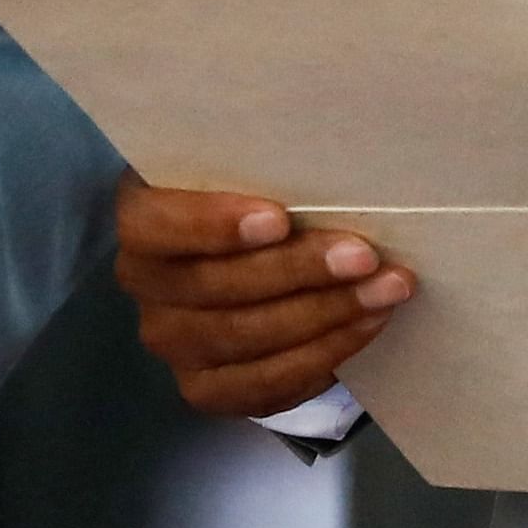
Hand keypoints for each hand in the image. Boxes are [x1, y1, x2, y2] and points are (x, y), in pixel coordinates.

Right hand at [117, 175, 413, 417]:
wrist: (250, 265)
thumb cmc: (249, 201)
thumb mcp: (242, 172)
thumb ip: (259, 166)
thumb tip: (315, 138)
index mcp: (142, 223)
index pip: (156, 227)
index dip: (213, 226)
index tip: (279, 219)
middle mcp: (144, 287)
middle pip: (215, 288)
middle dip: (297, 272)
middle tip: (363, 256)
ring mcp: (173, 345)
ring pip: (248, 338)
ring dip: (326, 314)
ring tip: (385, 289)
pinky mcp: (208, 389)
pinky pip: (268, 383)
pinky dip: (325, 353)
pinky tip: (367, 324)